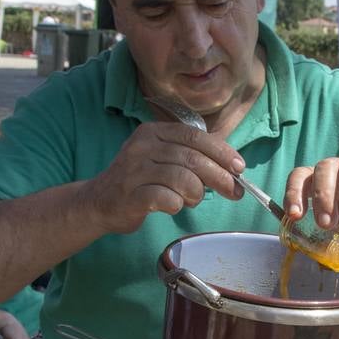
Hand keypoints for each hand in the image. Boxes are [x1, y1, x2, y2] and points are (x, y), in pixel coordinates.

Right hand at [88, 122, 244, 233]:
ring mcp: (134, 170)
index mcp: (154, 132)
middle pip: (193, 158)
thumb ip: (192, 157)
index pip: (195, 136)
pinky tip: (173, 206)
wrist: (99, 202)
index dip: (222, 152)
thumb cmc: (140, 181)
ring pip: (183, 179)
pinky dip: (178, 205)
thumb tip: (232, 167)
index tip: (239, 167)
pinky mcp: (130, 195)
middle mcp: (142, 146)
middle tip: (234, 192)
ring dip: (197, 194)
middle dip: (220, 177)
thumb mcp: (163, 159)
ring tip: (191, 199)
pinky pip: (167, 199)